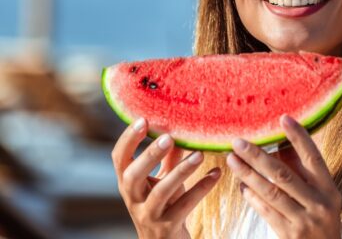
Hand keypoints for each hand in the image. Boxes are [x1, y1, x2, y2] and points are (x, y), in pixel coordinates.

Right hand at [111, 118, 220, 238]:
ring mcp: (148, 215)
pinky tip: (216, 173)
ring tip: (200, 155)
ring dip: (181, 171)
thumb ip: (168, 154)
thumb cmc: (163, 202)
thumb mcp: (162, 177)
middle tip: (169, 137)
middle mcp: (133, 199)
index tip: (143, 120)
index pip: (119, 158)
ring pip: (161, 192)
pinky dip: (201, 188)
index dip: (128, 139)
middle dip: (150, 155)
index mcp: (128, 182)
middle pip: (133, 175)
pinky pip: (185, 205)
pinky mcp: (167, 228)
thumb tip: (180, 124)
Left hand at [226, 114, 341, 238]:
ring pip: (270, 192)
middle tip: (238, 141)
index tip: (283, 118)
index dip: (299, 137)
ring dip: (248, 174)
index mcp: (328, 187)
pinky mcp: (289, 235)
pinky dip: (251, 196)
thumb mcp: (320, 192)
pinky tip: (241, 184)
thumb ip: (302, 168)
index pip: (313, 157)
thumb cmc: (320, 214)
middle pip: (283, 175)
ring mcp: (303, 221)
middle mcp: (318, 203)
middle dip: (257, 156)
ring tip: (232, 159)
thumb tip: (279, 140)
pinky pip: (265, 210)